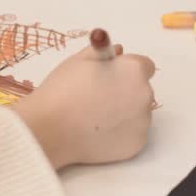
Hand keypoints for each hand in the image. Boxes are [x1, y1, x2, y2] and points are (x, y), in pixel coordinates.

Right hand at [11, 29, 154, 169]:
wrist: (49, 129)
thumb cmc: (61, 90)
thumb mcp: (77, 61)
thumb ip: (101, 52)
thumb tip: (118, 51)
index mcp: (133, 70)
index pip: (144, 66)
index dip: (125, 71)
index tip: (110, 78)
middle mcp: (145, 95)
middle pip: (141, 91)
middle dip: (125, 92)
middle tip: (96, 99)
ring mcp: (143, 122)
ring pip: (137, 114)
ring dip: (122, 114)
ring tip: (92, 118)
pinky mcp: (136, 145)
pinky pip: (131, 135)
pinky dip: (118, 134)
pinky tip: (95, 133)